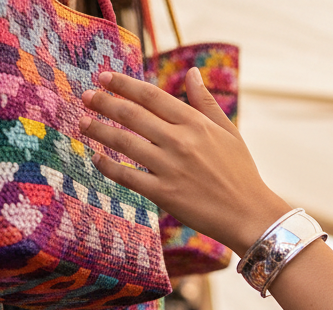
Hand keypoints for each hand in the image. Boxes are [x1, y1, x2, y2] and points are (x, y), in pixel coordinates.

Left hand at [78, 70, 291, 254]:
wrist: (250, 213)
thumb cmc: (241, 173)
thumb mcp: (228, 131)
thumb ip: (205, 102)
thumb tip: (191, 72)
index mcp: (195, 123)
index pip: (152, 96)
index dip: (125, 85)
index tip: (105, 77)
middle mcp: (180, 141)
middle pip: (133, 115)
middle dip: (105, 103)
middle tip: (86, 97)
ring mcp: (171, 168)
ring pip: (126, 143)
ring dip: (100, 130)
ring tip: (82, 123)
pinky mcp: (166, 194)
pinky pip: (129, 177)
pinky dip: (109, 167)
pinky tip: (96, 159)